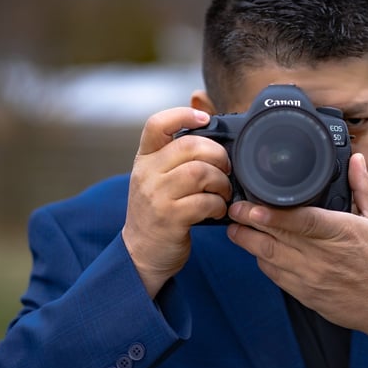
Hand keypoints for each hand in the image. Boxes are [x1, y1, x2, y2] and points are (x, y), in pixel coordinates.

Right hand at [122, 108, 230, 296]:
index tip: (205, 118)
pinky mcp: (170, 218)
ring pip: (200, 172)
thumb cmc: (157, 212)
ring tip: (223, 191)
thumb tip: (209, 127)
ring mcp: (157, 196)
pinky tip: (217, 209)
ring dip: (221, 181)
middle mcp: (147, 174)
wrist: (141, 253)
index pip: (156, 125)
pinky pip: (205, 201)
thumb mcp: (157, 179)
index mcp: (144, 159)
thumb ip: (176, 156)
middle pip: (189, 146)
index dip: (183, 114)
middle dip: (217, 155)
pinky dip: (218, 204)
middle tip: (226, 168)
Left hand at [226, 153, 367, 351]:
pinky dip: (262, 261)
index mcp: (340, 232)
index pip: (301, 222)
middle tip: (234, 208)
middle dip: (249, 222)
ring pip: (269, 257)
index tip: (253, 206)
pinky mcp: (304, 293)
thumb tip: (356, 159)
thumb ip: (363, 187)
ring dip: (248, 242)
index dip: (273, 215)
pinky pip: (275, 276)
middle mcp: (322, 256)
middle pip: (276, 237)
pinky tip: (256, 248)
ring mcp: (310, 277)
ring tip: (234, 227)